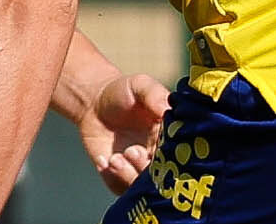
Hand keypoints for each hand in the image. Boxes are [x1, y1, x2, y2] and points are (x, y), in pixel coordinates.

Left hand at [75, 73, 169, 193]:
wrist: (94, 103)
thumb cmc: (123, 92)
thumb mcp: (140, 86)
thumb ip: (154, 95)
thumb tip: (166, 109)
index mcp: (173, 139)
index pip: (181, 156)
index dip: (171, 157)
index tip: (156, 146)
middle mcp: (160, 159)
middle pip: (164, 178)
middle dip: (148, 169)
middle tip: (133, 151)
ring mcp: (140, 171)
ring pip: (143, 189)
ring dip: (130, 177)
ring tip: (117, 158)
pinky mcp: (120, 178)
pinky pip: (121, 189)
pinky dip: (114, 179)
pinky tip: (105, 160)